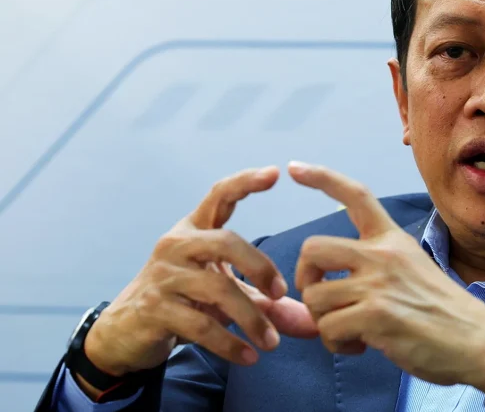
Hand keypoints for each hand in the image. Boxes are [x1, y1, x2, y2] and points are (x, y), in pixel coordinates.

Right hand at [83, 167, 317, 385]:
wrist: (126, 331)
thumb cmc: (184, 300)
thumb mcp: (225, 294)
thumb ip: (267, 303)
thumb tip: (312, 324)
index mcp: (194, 229)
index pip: (219, 195)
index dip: (245, 182)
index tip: (275, 173)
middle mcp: (176, 244)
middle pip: (227, 241)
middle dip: (260, 267)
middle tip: (281, 293)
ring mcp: (163, 275)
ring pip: (217, 289)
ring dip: (251, 318)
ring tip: (271, 342)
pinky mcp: (154, 308)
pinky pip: (201, 324)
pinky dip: (229, 343)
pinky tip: (249, 357)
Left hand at [289, 161, 484, 407]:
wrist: (479, 342)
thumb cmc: (444, 314)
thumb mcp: (410, 274)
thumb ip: (368, 273)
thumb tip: (312, 292)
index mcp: (393, 240)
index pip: (356, 195)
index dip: (322, 178)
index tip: (294, 167)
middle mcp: (384, 254)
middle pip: (313, 247)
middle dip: (305, 278)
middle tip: (324, 300)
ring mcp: (379, 283)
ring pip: (315, 296)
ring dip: (324, 322)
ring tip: (351, 332)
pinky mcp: (376, 315)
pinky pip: (328, 328)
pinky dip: (336, 344)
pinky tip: (361, 346)